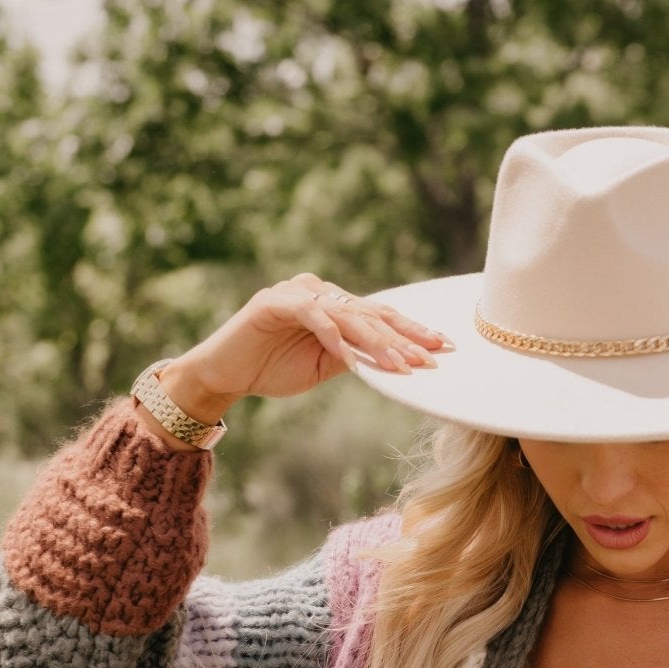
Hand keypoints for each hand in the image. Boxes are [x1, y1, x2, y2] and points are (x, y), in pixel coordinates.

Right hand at [158, 271, 451, 419]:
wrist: (224, 375)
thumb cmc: (272, 369)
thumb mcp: (325, 366)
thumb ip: (356, 356)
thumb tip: (396, 361)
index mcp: (333, 305)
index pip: (379, 317)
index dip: (412, 332)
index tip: (443, 348)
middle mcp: (318, 292)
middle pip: (370, 312)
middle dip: (405, 337)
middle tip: (434, 355)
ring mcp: (296, 293)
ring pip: (347, 314)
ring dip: (377, 342)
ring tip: (402, 365)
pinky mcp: (274, 302)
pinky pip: (314, 317)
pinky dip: (334, 338)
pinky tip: (352, 360)